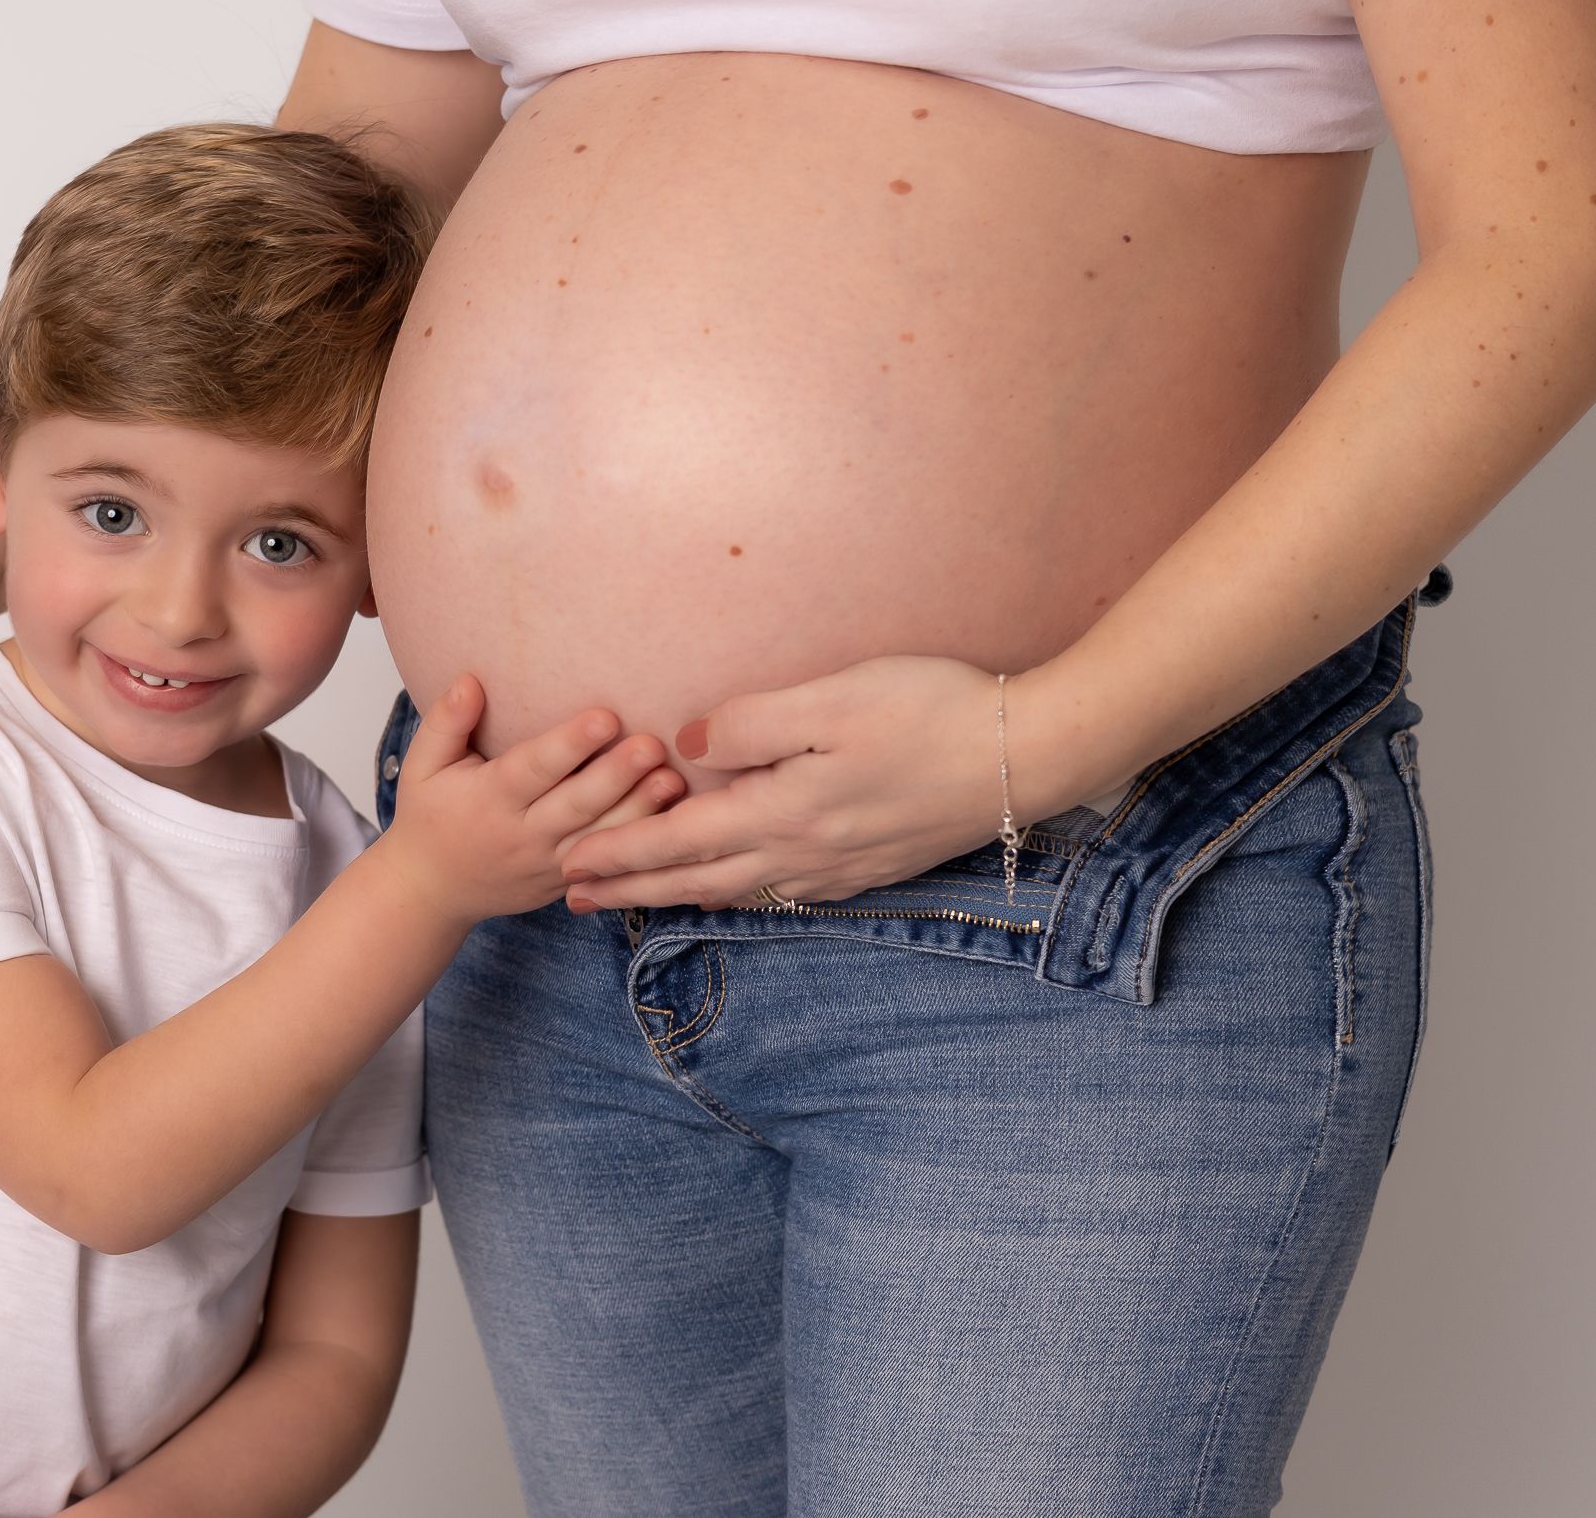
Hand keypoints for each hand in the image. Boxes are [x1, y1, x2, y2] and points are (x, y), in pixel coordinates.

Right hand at [373, 675, 684, 924]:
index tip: (605, 717)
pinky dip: (638, 843)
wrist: (431, 891)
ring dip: (640, 810)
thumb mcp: (422, 767)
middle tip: (653, 745)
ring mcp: (549, 863)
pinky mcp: (568, 880)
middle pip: (577, 804)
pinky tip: (670, 819)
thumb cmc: (429, 817)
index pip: (534, 769)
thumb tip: (470, 680)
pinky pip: (608, 863)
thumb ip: (445, 723)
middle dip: (617, 775)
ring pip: (601, 838)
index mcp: (490, 799)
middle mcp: (523, 833)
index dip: (570, 745)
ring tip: (673, 778)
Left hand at [560, 656, 1114, 912]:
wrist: (1028, 755)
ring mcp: (841, 869)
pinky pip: (783, 892)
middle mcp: (806, 856)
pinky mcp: (871, 867)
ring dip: (680, 895)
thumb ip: (752, 725)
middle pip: (700, 880)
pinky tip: (734, 889)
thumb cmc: (930, 709)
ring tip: (637, 897)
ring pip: (741, 892)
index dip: (620, 852)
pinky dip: (738, 894)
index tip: (567, 864)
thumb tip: (686, 749)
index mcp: (786, 813)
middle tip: (572, 897)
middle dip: (632, 887)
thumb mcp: (832, 698)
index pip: (680, 842)